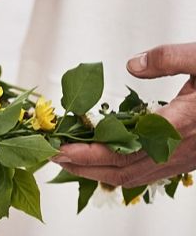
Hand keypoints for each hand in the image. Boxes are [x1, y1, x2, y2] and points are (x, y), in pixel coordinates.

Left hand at [54, 43, 195, 185]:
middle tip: (52, 155)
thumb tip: (133, 65)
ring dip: (97, 172)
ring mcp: (181, 159)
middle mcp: (177, 149)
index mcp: (179, 124)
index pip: (125, 148)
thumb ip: (168, 59)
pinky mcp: (184, 161)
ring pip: (132, 176)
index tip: (62, 148)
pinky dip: (118, 171)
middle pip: (122, 169)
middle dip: (83, 165)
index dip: (90, 153)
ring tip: (69, 161)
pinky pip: (145, 174)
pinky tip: (101, 162)